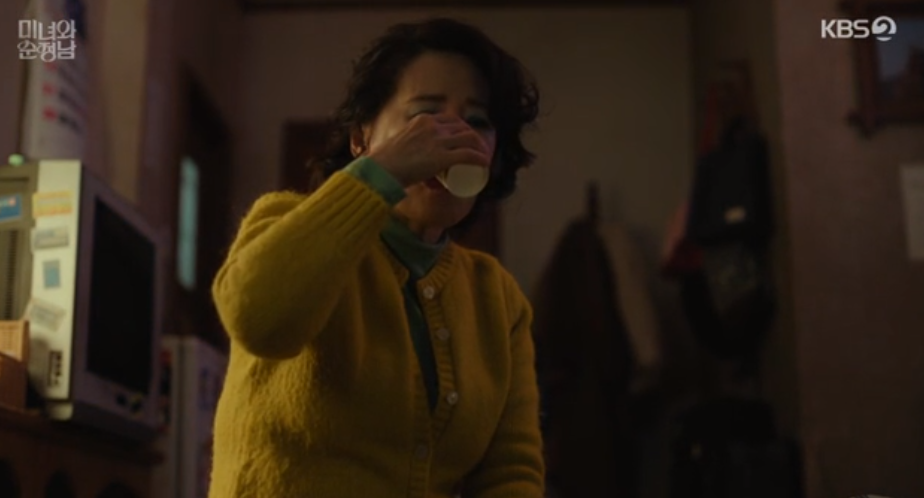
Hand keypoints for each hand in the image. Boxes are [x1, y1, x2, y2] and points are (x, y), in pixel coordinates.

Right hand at [367, 114, 490, 186]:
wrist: (380, 170)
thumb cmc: (385, 161)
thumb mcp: (400, 142)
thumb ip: (406, 144)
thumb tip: (407, 156)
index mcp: (423, 120)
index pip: (450, 119)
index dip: (463, 129)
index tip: (466, 140)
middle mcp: (432, 127)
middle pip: (463, 128)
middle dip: (474, 138)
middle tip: (477, 151)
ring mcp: (437, 141)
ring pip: (469, 140)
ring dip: (480, 148)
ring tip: (483, 157)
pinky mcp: (441, 158)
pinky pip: (468, 155)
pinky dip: (480, 158)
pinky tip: (485, 163)